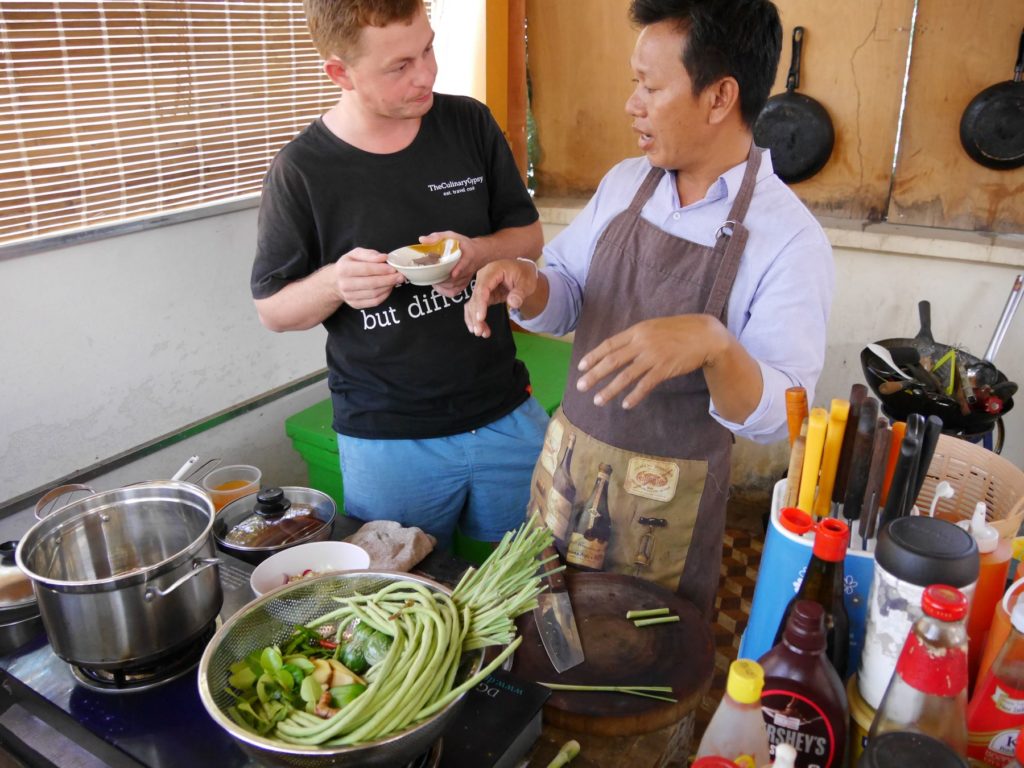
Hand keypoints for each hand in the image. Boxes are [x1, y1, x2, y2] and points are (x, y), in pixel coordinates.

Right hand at [332, 248, 404, 308]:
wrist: (336, 282)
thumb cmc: (348, 265)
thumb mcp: (355, 254)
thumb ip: (369, 254)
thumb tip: (383, 257)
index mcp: (344, 269)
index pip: (366, 269)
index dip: (382, 269)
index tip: (394, 268)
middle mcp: (345, 284)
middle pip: (372, 283)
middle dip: (389, 280)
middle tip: (400, 276)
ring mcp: (350, 296)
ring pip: (374, 293)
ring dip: (388, 287)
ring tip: (395, 281)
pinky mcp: (356, 305)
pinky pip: (374, 302)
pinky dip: (385, 295)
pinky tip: (388, 288)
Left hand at [419, 231, 476, 295]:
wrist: (478, 253)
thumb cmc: (463, 244)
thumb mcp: (452, 236)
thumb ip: (438, 237)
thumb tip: (422, 239)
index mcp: (467, 255)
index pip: (464, 264)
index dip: (459, 269)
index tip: (453, 274)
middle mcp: (468, 269)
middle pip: (455, 279)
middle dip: (442, 278)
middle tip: (430, 275)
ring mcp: (466, 278)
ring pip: (453, 286)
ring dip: (441, 284)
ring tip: (432, 279)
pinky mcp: (464, 284)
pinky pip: (454, 292)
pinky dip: (444, 291)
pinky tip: (438, 285)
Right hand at [463, 259, 538, 337]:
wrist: (523, 272)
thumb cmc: (525, 275)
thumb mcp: (527, 282)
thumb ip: (520, 292)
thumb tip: (513, 303)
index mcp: (493, 270)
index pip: (483, 288)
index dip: (480, 303)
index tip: (480, 318)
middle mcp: (483, 277)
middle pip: (475, 297)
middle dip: (475, 316)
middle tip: (479, 332)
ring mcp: (481, 285)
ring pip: (472, 304)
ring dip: (474, 319)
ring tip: (481, 333)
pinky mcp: (482, 294)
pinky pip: (475, 306)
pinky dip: (475, 317)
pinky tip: (478, 328)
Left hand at [576, 316, 726, 408]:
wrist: (705, 335)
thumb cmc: (679, 331)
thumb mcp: (653, 328)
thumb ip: (636, 337)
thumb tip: (618, 349)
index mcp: (637, 331)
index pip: (609, 344)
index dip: (593, 356)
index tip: (580, 367)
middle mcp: (641, 343)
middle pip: (612, 361)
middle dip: (594, 375)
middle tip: (581, 387)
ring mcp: (653, 356)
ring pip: (625, 376)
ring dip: (610, 390)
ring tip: (598, 400)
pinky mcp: (664, 369)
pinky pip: (645, 385)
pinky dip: (634, 396)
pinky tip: (625, 404)